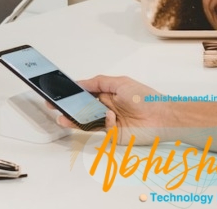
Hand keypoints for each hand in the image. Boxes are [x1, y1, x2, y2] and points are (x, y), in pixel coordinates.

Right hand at [58, 75, 178, 144]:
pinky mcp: (113, 135)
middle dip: (68, 108)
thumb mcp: (120, 83)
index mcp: (107, 94)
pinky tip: (110, 117)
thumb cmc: (145, 98)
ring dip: (74, 120)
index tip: (58, 93)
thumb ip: (98, 82)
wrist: (162, 117)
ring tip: (63, 118)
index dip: (72, 94)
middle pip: (82, 109)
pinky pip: (100, 130)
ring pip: (87, 121)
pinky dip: (102, 123)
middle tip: (54, 106)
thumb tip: (80, 83)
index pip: (85, 94)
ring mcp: (108, 122)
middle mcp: (106, 108)